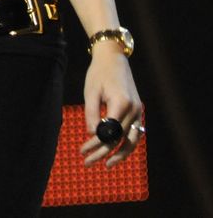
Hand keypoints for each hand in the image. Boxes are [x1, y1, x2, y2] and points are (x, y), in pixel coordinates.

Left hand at [80, 45, 143, 166]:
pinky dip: (126, 144)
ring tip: (106, 165)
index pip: (110, 132)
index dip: (97, 144)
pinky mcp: (138, 111)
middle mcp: (134, 109)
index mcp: (121, 103)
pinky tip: (116, 152)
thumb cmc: (98, 73)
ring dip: (119, 154)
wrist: (113, 58)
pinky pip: (135, 133)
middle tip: (87, 162)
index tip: (84, 151)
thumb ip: (91, 113)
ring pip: (131, 140)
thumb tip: (92, 134)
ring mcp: (138, 111)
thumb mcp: (90, 92)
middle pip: (119, 138)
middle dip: (102, 152)